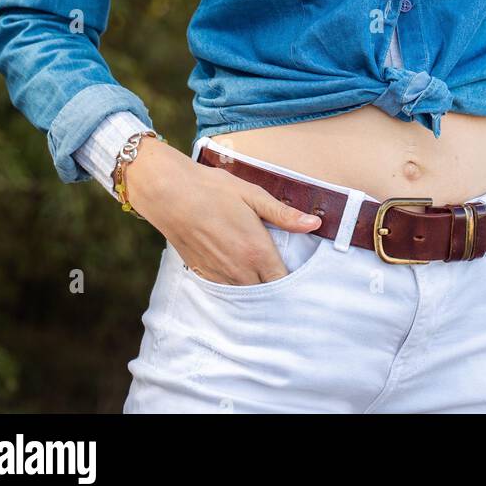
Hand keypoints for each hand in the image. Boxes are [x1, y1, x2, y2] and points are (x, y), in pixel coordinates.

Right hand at [125, 139, 322, 284]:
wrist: (170, 194)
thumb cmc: (213, 190)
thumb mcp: (253, 196)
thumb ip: (284, 215)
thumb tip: (315, 224)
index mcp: (257, 252)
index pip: (283, 282)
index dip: (293, 282)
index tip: (299, 275)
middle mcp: (239, 271)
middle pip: (266, 294)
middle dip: (276, 288)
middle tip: (282, 275)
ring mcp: (220, 276)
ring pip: (246, 295)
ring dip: (256, 289)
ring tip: (262, 275)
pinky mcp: (203, 275)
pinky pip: (226, 290)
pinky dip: (235, 286)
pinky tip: (237, 271)